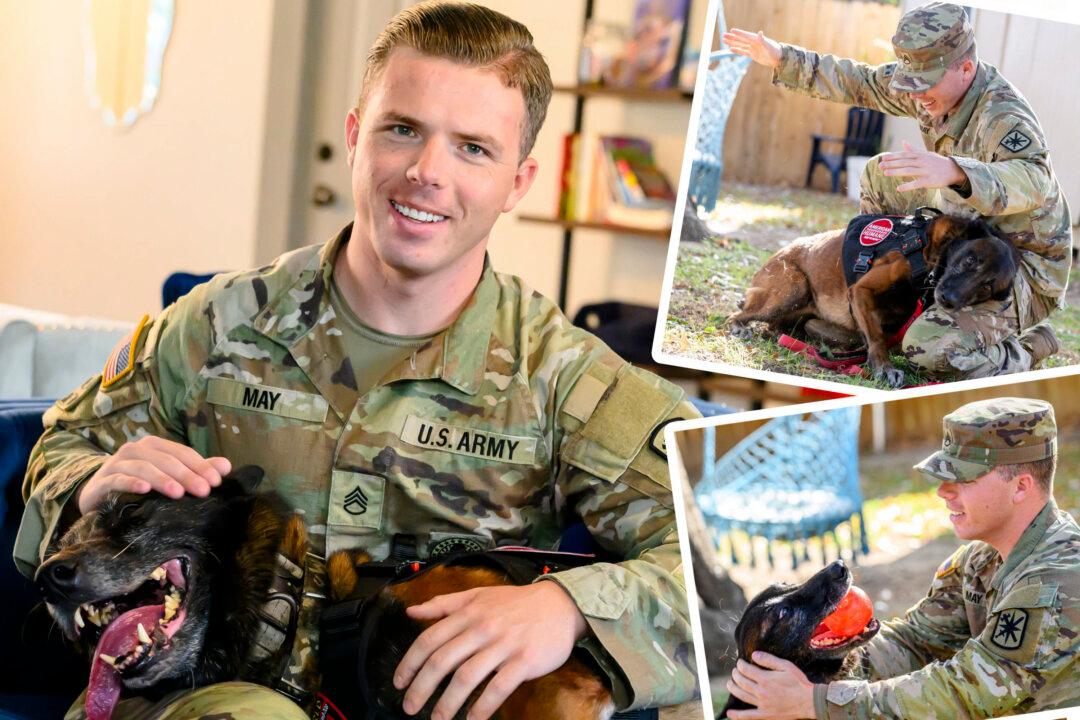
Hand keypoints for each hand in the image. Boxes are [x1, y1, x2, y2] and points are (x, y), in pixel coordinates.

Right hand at [76, 435, 230, 513]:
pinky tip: (144, 490)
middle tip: (204, 491)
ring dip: (162, 479)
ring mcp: (117, 464)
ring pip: (144, 467)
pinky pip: (118, 479)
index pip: (182, 453)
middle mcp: (135, 450)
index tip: (216, 482)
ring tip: (178, 493)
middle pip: (166, 460)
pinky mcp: (102, 481)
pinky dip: (131, 483)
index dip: (200, 465)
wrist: (97, 495)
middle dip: (187, 474)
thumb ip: (195, 469)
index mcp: (154, 446)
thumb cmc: (138, 484)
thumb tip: (226, 466)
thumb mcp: (167, 476)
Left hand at [393, 581, 587, 719]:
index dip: (410, 662)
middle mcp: (482, 628)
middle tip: (410, 707)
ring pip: (466, 677)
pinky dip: (482, 707)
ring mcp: (504, 645)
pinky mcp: (524, 661)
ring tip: (437, 718)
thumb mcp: (479, 595)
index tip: (399, 682)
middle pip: (443, 661)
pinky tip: (472, 719)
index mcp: (468, 612)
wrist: (561, 604)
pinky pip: (498, 688)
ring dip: (447, 703)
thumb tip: (412, 610)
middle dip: (422, 688)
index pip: (430, 639)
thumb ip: (445, 604)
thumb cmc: (516, 602)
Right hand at [722, 29, 781, 67]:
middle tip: (723, 35)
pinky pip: (743, 52)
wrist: (778, 59)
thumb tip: (760, 33)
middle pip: (740, 40)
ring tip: (724, 41)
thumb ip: (763, 40)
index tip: (731, 30)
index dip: (739, 33)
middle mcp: (753, 43)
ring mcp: (752, 49)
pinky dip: (737, 50)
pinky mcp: (753, 55)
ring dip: (732, 43)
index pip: (745, 36)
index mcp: (756, 40)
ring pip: (740, 45)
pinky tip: (731, 49)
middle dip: (732, 38)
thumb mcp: (768, 46)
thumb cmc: (774, 51)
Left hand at [726, 652, 815, 719]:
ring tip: (730, 684)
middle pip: (741, 682)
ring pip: (741, 695)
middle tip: (735, 671)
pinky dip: (737, 716)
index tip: (740, 662)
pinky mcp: (765, 715)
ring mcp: (762, 704)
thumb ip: (768, 659)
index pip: (745, 670)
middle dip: (735, 674)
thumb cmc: (798, 682)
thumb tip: (753, 655)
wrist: (808, 702)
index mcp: (765, 679)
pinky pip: (748, 716)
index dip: (740, 664)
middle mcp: (761, 692)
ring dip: (733, 688)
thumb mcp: (785, 666)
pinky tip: (729, 714)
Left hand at [878, 141, 966, 191]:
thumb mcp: (925, 154)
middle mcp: (922, 162)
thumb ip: (913, 150)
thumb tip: (903, 142)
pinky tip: (898, 189)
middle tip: (880, 166)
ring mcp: (926, 171)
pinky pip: (916, 184)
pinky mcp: (929, 181)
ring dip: (896, 172)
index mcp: (920, 155)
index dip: (893, 156)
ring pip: (909, 171)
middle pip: (905, 162)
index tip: (883, 158)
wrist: (954, 170)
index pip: (905, 155)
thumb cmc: (937, 162)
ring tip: (885, 173)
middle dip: (892, 163)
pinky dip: (907, 186)